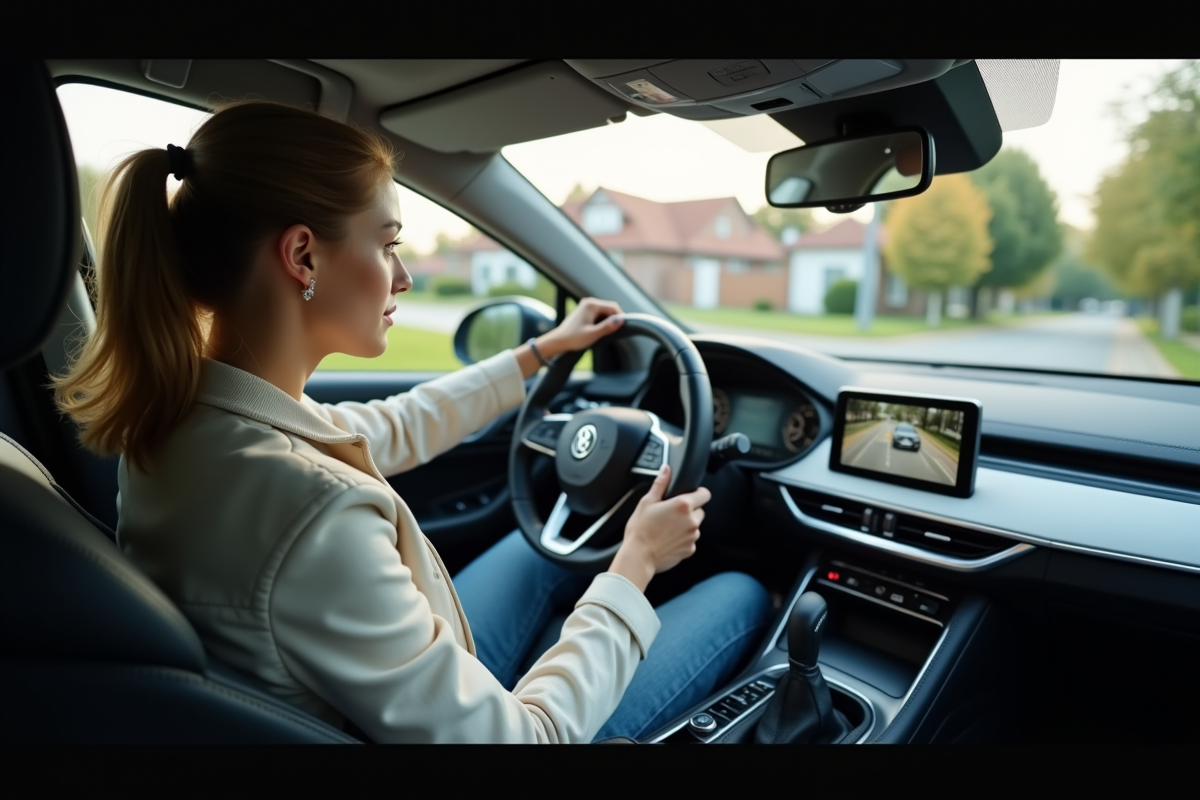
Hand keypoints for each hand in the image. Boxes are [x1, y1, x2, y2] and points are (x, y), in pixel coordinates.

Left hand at [535, 297, 623, 359]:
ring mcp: (586, 306)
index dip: (620, 317)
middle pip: (609, 308)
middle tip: (614, 333)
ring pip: (604, 312)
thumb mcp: (593, 334)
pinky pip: (598, 315)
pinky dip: (601, 322)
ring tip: (605, 333)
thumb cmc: (573, 338)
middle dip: (613, 319)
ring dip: (607, 322)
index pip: (613, 307)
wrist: (558, 341)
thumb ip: (607, 326)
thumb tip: (621, 320)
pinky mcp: (584, 312)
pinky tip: (599, 331)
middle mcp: (589, 302)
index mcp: (592, 304)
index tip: (623, 328)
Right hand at [608, 465, 710, 592]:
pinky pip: (690, 541)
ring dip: (686, 526)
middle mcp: (691, 521)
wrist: (639, 557)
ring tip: (667, 528)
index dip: (699, 493)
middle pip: (700, 511)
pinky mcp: (689, 550)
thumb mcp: (647, 502)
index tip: (692, 495)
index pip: (705, 494)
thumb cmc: (641, 530)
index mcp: (683, 505)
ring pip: (695, 526)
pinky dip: (683, 540)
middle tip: (672, 514)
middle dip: (689, 511)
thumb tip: (666, 469)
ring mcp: (692, 537)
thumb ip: (660, 484)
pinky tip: (668, 540)